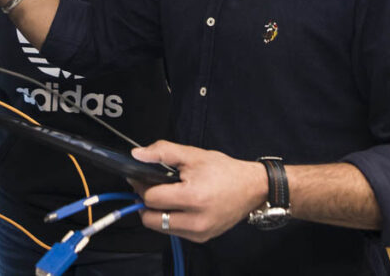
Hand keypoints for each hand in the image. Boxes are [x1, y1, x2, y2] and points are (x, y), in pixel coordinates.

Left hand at [129, 141, 266, 242]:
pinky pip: (175, 231)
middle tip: (149, 187)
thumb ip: (162, 152)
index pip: (151, 198)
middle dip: (145, 203)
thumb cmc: (224, 170)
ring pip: (161, 228)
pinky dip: (170, 219)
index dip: (140, 186)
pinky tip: (177, 205)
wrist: (252, 188)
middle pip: (151, 219)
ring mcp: (199, 232)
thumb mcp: (193, 154)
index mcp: (193, 197)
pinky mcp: (202, 238)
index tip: (138, 177)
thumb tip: (137, 155)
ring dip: (156, 213)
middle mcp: (196, 220)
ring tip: (164, 195)